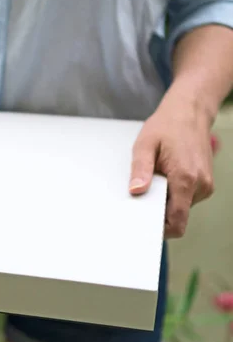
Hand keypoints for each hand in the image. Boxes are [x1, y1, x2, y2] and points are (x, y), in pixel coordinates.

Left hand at [129, 95, 214, 238]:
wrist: (190, 112)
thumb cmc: (166, 127)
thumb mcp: (145, 145)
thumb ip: (140, 170)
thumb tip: (136, 192)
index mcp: (185, 179)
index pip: (176, 221)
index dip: (159, 230)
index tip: (142, 227)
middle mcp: (200, 186)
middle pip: (177, 216)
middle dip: (158, 212)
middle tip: (141, 198)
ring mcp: (205, 185)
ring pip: (181, 208)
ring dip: (165, 200)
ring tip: (155, 179)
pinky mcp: (205, 183)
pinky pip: (185, 198)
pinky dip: (172, 194)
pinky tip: (164, 177)